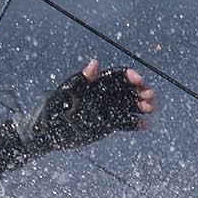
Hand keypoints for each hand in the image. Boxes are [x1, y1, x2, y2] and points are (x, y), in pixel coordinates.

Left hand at [25, 59, 154, 152]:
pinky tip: (145, 125)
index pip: (118, 76)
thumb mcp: (66, 93)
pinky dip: (135, 124)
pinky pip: (125, 123)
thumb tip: (94, 63)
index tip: (139, 81)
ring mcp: (107, 110)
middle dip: (142, 92)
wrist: (47, 134)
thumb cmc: (52, 109)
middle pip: (129, 90)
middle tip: (150, 98)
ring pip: (130, 106)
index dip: (131, 76)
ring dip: (142, 106)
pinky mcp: (108, 125)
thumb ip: (82, 80)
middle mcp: (104, 96)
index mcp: (96, 84)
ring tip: (150, 110)